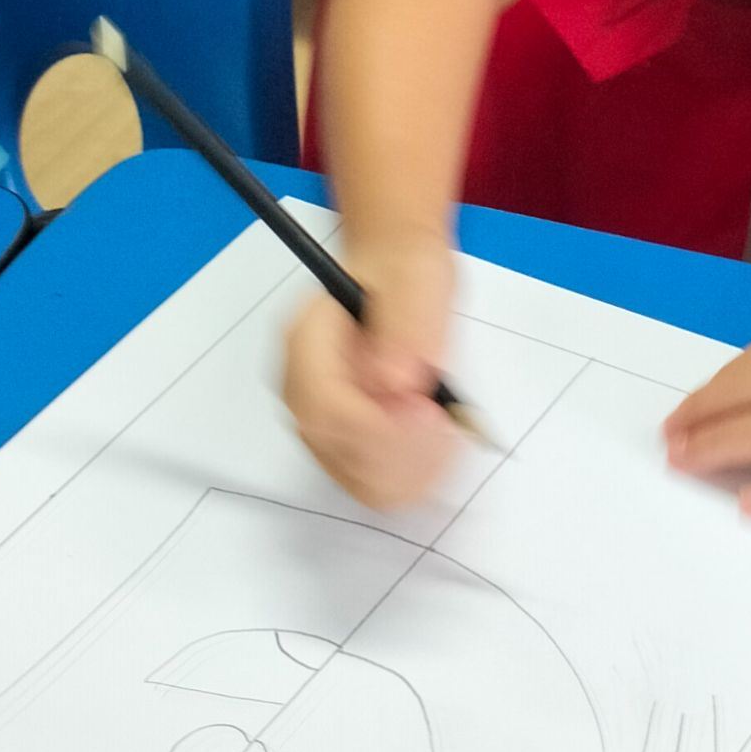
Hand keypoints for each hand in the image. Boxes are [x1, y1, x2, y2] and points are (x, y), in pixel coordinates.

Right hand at [281, 229, 459, 509]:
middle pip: (338, 453)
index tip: (430, 411)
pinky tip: (440, 446)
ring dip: (411, 471)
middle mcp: (301, 386)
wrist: (398, 270)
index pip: (325, 407)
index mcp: (306, 336)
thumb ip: (407, 328)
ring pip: (357, 480)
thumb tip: (398, 386)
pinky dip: (412, 475)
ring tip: (449, 432)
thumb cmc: (405, 270)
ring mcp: (320, 419)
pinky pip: (373, 481)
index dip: (379, 425)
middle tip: (448, 425)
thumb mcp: (417, 278)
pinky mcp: (345, 441)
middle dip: (401, 454)